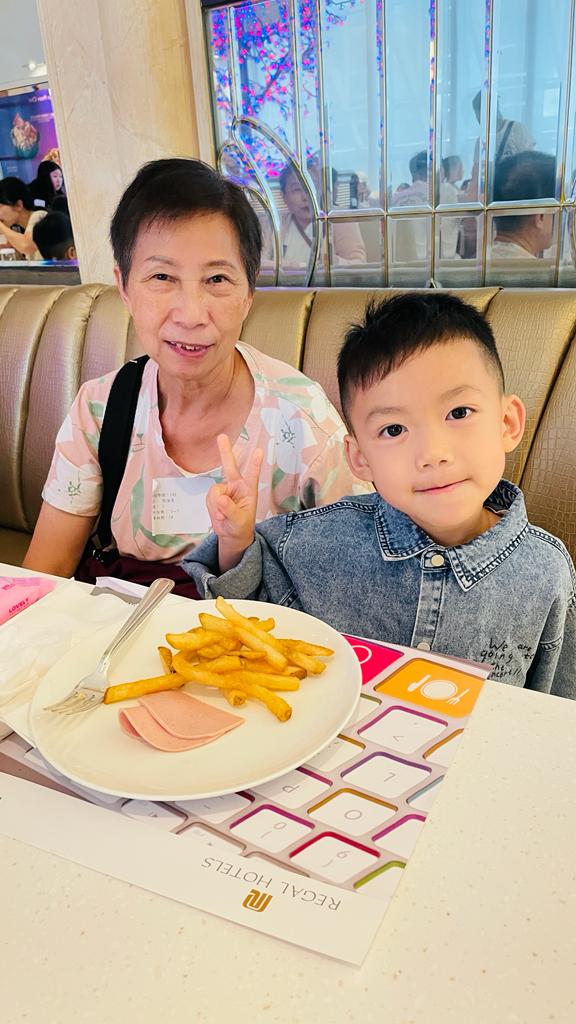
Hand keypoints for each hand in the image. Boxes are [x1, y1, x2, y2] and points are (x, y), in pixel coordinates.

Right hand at [207, 434, 262, 571]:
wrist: (231, 534)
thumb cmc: (241, 526)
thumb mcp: (239, 520)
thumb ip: (230, 509)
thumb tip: (220, 498)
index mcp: (248, 490)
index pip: (252, 475)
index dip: (255, 463)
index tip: (260, 451)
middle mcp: (236, 486)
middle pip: (230, 466)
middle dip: (225, 451)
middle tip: (222, 436)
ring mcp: (224, 490)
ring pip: (214, 491)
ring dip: (215, 505)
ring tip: (222, 516)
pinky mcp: (214, 495)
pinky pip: (209, 498)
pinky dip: (211, 508)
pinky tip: (218, 515)